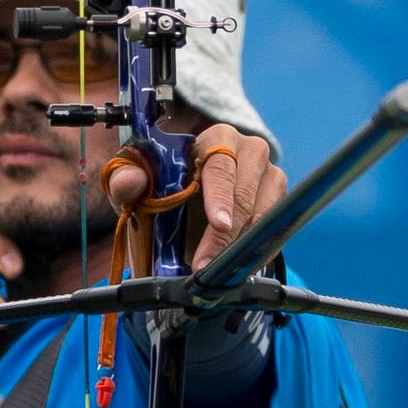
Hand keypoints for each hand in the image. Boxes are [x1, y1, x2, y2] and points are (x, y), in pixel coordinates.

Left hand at [104, 124, 287, 269]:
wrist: (185, 206)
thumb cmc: (163, 190)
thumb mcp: (139, 187)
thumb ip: (126, 181)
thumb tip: (131, 181)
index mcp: (216, 139)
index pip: (221, 166)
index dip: (220, 196)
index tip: (219, 224)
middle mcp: (250, 151)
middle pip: (245, 194)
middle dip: (226, 234)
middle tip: (206, 264)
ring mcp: (271, 175)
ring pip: (265, 213)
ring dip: (242, 245)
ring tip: (219, 269)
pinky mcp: (280, 201)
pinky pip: (277, 229)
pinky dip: (258, 251)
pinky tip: (239, 267)